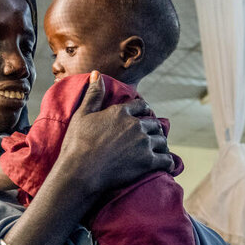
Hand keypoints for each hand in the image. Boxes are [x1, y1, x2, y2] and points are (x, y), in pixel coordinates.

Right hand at [56, 70, 173, 196]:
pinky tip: (167, 166)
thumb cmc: (77, 144)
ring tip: (159, 151)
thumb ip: (93, 94)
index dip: (145, 111)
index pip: (142, 106)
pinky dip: (168, 163)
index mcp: (121, 112)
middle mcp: (136, 125)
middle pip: (155, 124)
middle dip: (154, 129)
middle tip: (153, 136)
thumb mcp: (82, 115)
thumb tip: (96, 72)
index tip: (145, 116)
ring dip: (161, 145)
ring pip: (162, 141)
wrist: (80, 171)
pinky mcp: (147, 162)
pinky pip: (166, 160)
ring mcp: (143, 144)